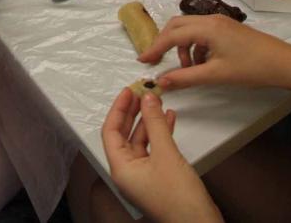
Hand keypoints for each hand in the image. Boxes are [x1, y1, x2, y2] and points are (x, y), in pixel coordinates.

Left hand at [102, 89, 222, 222]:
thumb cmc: (179, 199)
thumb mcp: (166, 154)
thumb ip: (155, 123)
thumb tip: (148, 98)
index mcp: (121, 169)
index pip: (111, 131)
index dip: (119, 108)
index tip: (129, 91)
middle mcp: (128, 172)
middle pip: (125, 134)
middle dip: (134, 112)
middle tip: (142, 92)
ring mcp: (143, 175)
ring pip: (141, 139)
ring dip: (149, 120)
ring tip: (157, 101)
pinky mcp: (158, 177)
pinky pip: (154, 148)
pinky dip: (160, 132)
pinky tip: (169, 119)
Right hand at [140, 15, 290, 91]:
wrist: (282, 63)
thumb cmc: (250, 68)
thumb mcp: (215, 75)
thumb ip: (185, 77)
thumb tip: (161, 82)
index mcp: (206, 27)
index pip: (172, 35)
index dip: (155, 47)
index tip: (142, 61)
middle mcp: (210, 19)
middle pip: (177, 25)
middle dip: (165, 43)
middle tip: (157, 61)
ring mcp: (219, 22)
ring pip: (189, 30)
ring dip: (182, 47)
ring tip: (189, 69)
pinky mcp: (226, 28)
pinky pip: (201, 33)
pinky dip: (195, 47)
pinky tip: (202, 64)